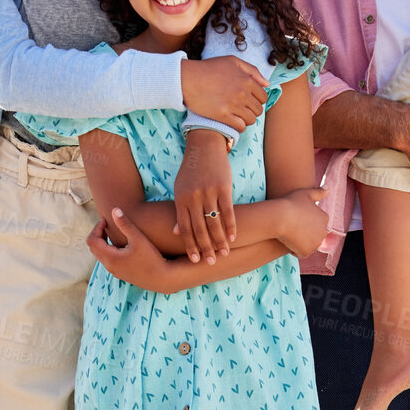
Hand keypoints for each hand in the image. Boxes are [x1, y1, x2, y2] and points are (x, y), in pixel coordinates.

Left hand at [87, 208, 173, 292]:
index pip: (92, 241)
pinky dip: (109, 250)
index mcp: (110, 257)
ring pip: (100, 255)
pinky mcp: (120, 274)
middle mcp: (109, 266)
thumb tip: (114, 209)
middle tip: (108, 225)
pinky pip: (107, 261)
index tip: (106, 221)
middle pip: (93, 248)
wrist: (162, 278)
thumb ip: (125, 224)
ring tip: (114, 233)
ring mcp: (114, 272)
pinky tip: (122, 245)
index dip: (97, 228)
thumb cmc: (152, 257)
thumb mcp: (138, 238)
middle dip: (98, 235)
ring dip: (103, 243)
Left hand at [173, 131, 233, 264]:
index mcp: (181, 200)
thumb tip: (176, 232)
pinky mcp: (223, 188)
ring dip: (219, 241)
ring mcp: (209, 193)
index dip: (190, 246)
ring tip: (223, 254)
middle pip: (199, 229)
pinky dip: (231, 226)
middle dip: (205, 248)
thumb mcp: (180, 189)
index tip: (195, 260)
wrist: (204, 146)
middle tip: (210, 263)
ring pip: (214, 223)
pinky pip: (228, 211)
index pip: (185, 228)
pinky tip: (233, 237)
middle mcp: (193, 198)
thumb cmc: (191, 170)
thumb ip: (179, 210)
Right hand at [180, 56, 268, 130]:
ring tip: (237, 116)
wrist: (188, 78)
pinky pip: (240, 127)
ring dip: (246, 119)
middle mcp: (242, 93)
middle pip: (258, 110)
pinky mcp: (222, 115)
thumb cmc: (209, 68)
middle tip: (241, 109)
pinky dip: (239, 126)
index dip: (257, 100)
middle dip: (252, 110)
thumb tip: (267, 84)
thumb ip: (252, 71)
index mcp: (247, 80)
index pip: (263, 97)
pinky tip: (232, 122)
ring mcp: (233, 105)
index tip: (248, 101)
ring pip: (251, 120)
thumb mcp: (232, 61)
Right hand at [276, 188, 327, 257]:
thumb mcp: (305, 193)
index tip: (296, 219)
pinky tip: (288, 242)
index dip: (305, 222)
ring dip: (301, 243)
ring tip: (289, 234)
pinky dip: (295, 250)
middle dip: (305, 234)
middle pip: (314, 236)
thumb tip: (328, 188)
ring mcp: (316, 243)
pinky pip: (301, 253)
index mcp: (324, 218)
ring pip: (308, 245)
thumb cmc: (290, 203)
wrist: (279, 217)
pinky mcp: (307, 252)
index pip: (316, 224)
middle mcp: (323, 232)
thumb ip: (318, 192)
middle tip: (292, 228)